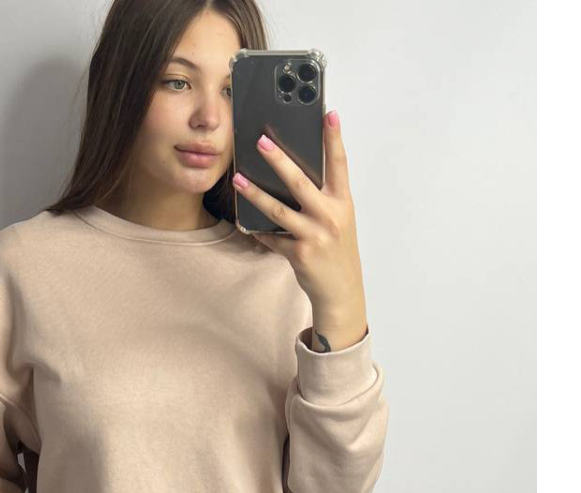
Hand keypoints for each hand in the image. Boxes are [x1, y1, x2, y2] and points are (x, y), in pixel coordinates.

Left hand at [231, 109, 368, 351]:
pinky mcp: (299, 253)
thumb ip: (323, 198)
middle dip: (279, 160)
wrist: (340, 290)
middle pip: (301, 182)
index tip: (328, 114)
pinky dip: (259, 231)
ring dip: (255, 194)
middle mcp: (330, 216)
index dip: (334, 138)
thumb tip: (293, 174)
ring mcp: (314, 236)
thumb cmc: (337, 250)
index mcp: (342, 203)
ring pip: (279, 210)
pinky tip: (245, 223)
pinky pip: (272, 237)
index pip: (339, 164)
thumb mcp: (338, 220)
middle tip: (261, 141)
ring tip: (239, 179)